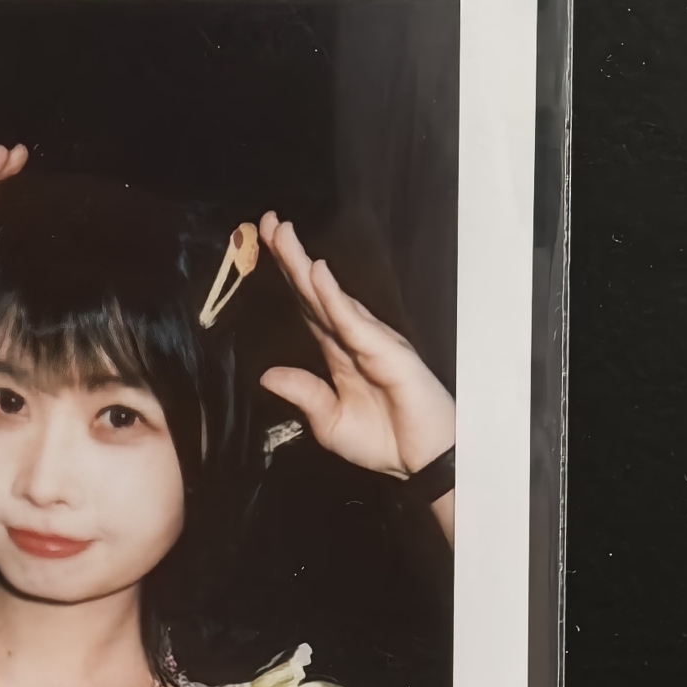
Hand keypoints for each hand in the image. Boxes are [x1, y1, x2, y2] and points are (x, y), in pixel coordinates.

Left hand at [258, 212, 454, 478]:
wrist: (422, 463)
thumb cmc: (385, 443)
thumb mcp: (329, 422)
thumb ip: (303, 394)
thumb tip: (269, 375)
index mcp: (337, 354)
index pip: (306, 307)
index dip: (286, 278)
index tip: (263, 247)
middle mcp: (352, 339)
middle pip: (314, 292)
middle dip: (290, 257)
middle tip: (267, 223)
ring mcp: (371, 341)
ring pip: (330, 297)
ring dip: (304, 267)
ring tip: (283, 236)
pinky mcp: (387, 352)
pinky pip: (354, 321)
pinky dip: (334, 297)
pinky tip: (316, 275)